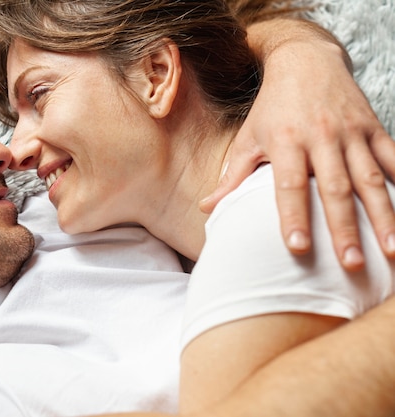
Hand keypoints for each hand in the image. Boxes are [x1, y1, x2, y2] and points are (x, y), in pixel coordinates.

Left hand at [200, 39, 394, 270]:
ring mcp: (351, 133)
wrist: (305, 60)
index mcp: (286, 142)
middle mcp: (321, 137)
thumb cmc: (272, 108)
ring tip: (391, 250)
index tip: (298, 247)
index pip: (289, 185)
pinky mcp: (373, 128)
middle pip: (335, 188)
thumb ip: (232, 176)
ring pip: (371, 179)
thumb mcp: (248, 138)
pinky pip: (393, 157)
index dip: (293, 215)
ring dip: (384, 216)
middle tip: (350, 264)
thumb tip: (207, 207)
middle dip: (344, 228)